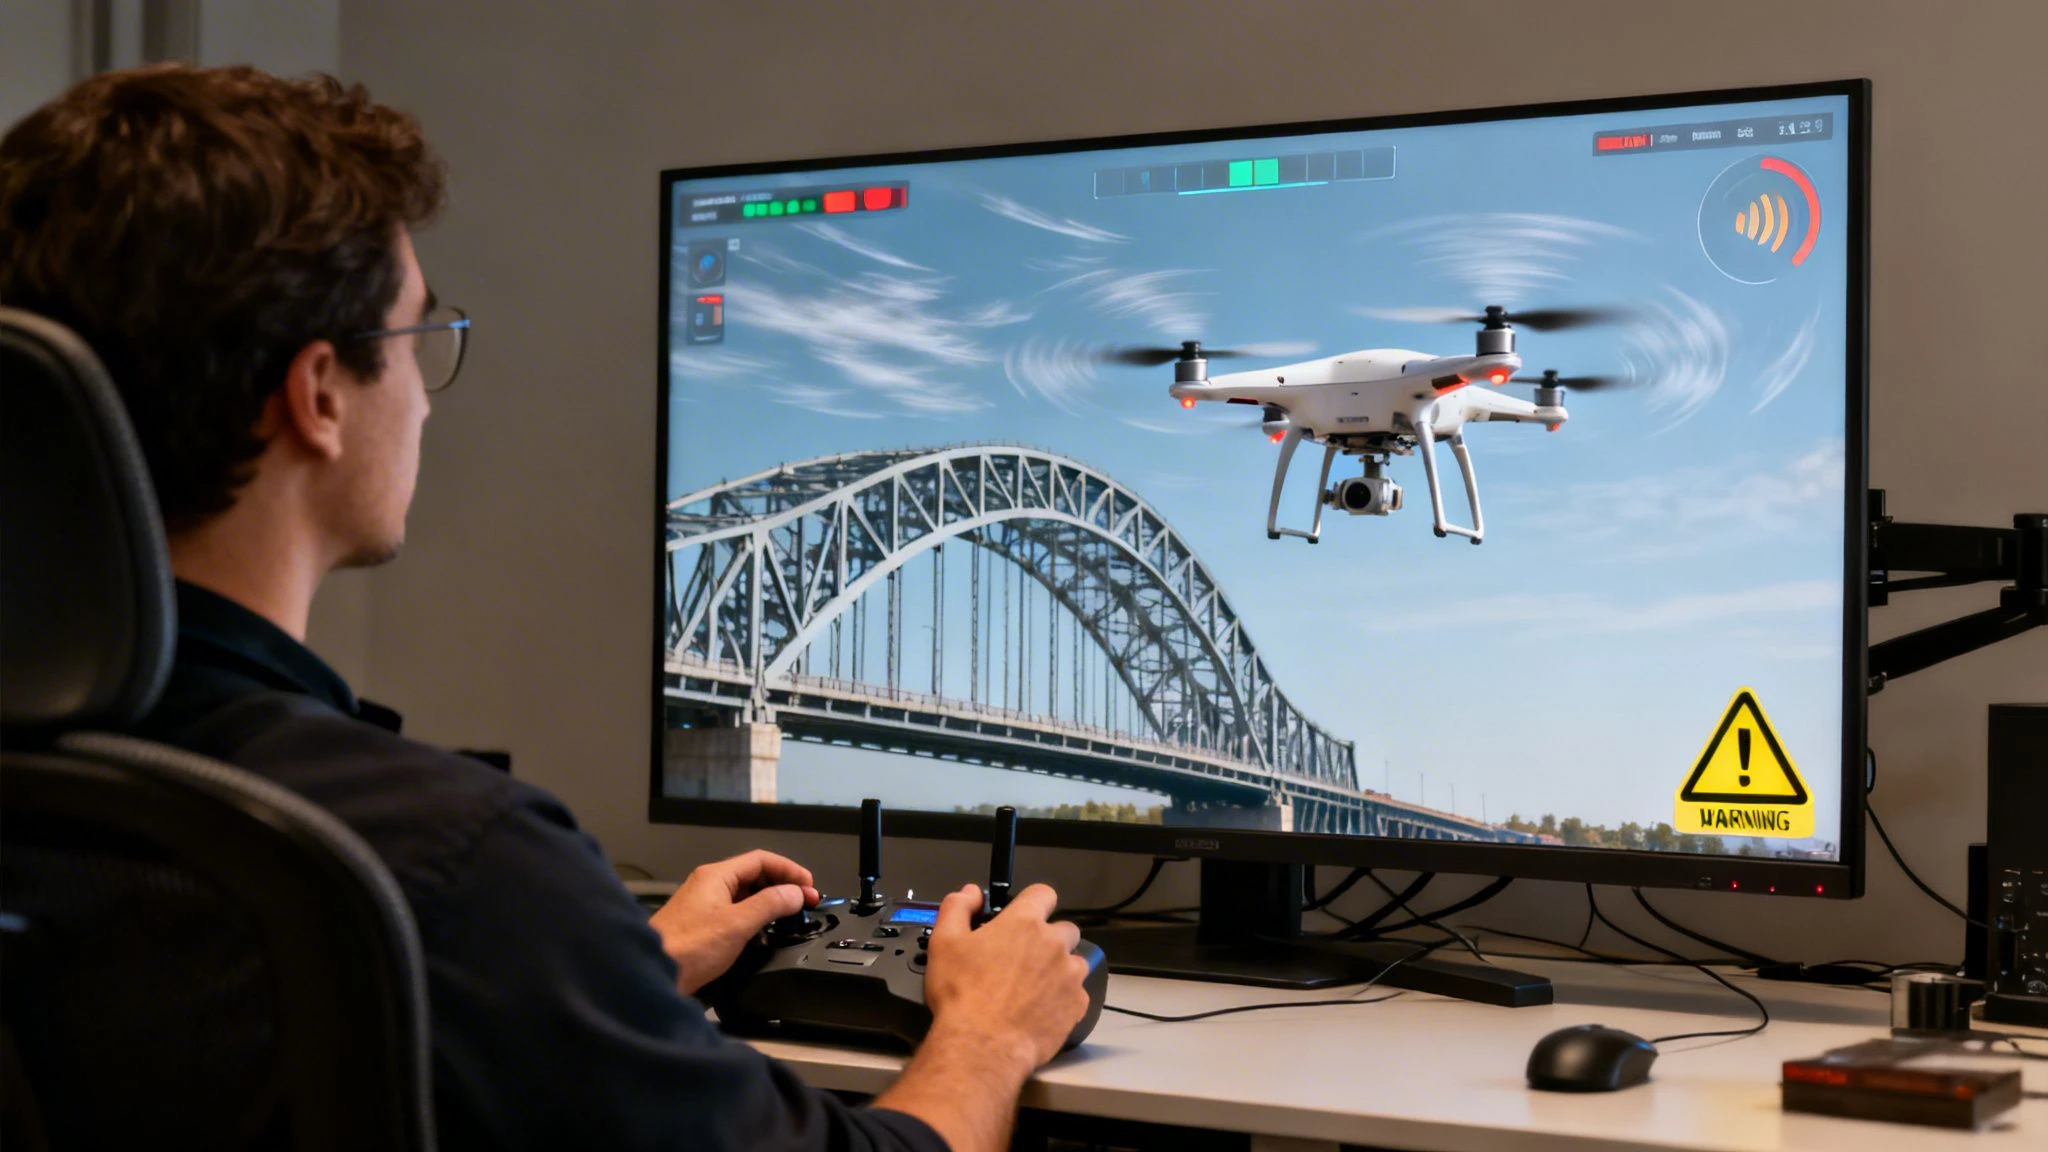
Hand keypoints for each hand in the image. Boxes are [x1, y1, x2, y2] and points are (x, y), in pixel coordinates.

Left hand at [649, 850, 819, 994]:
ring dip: (771, 900)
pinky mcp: (703, 924)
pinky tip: (765, 928)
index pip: (761, 860)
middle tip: (805, 902)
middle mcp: (710, 884)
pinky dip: (756, 914)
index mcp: (716, 876)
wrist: (652, 973)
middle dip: (783, 885)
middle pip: (754, 874)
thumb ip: (770, 905)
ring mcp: (705, 904)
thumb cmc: (688, 948)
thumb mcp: (737, 924)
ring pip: (746, 893)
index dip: (789, 870)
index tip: (809, 887)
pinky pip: (737, 910)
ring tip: (791, 914)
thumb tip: (796, 893)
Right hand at [921, 882, 1089, 1073]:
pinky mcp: (1076, 1005)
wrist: (982, 1045)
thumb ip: (958, 908)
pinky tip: (1041, 1010)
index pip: (1043, 894)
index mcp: (1024, 923)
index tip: (1023, 916)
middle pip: (1064, 929)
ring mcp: (1069, 975)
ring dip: (1059, 969)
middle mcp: (1054, 944)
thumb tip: (971, 892)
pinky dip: (1064, 999)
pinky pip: (1077, 994)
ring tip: (1033, 988)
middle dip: (1048, 938)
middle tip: (1023, 959)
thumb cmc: (961, 993)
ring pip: (1074, 962)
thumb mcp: (943, 942)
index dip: (1033, 902)